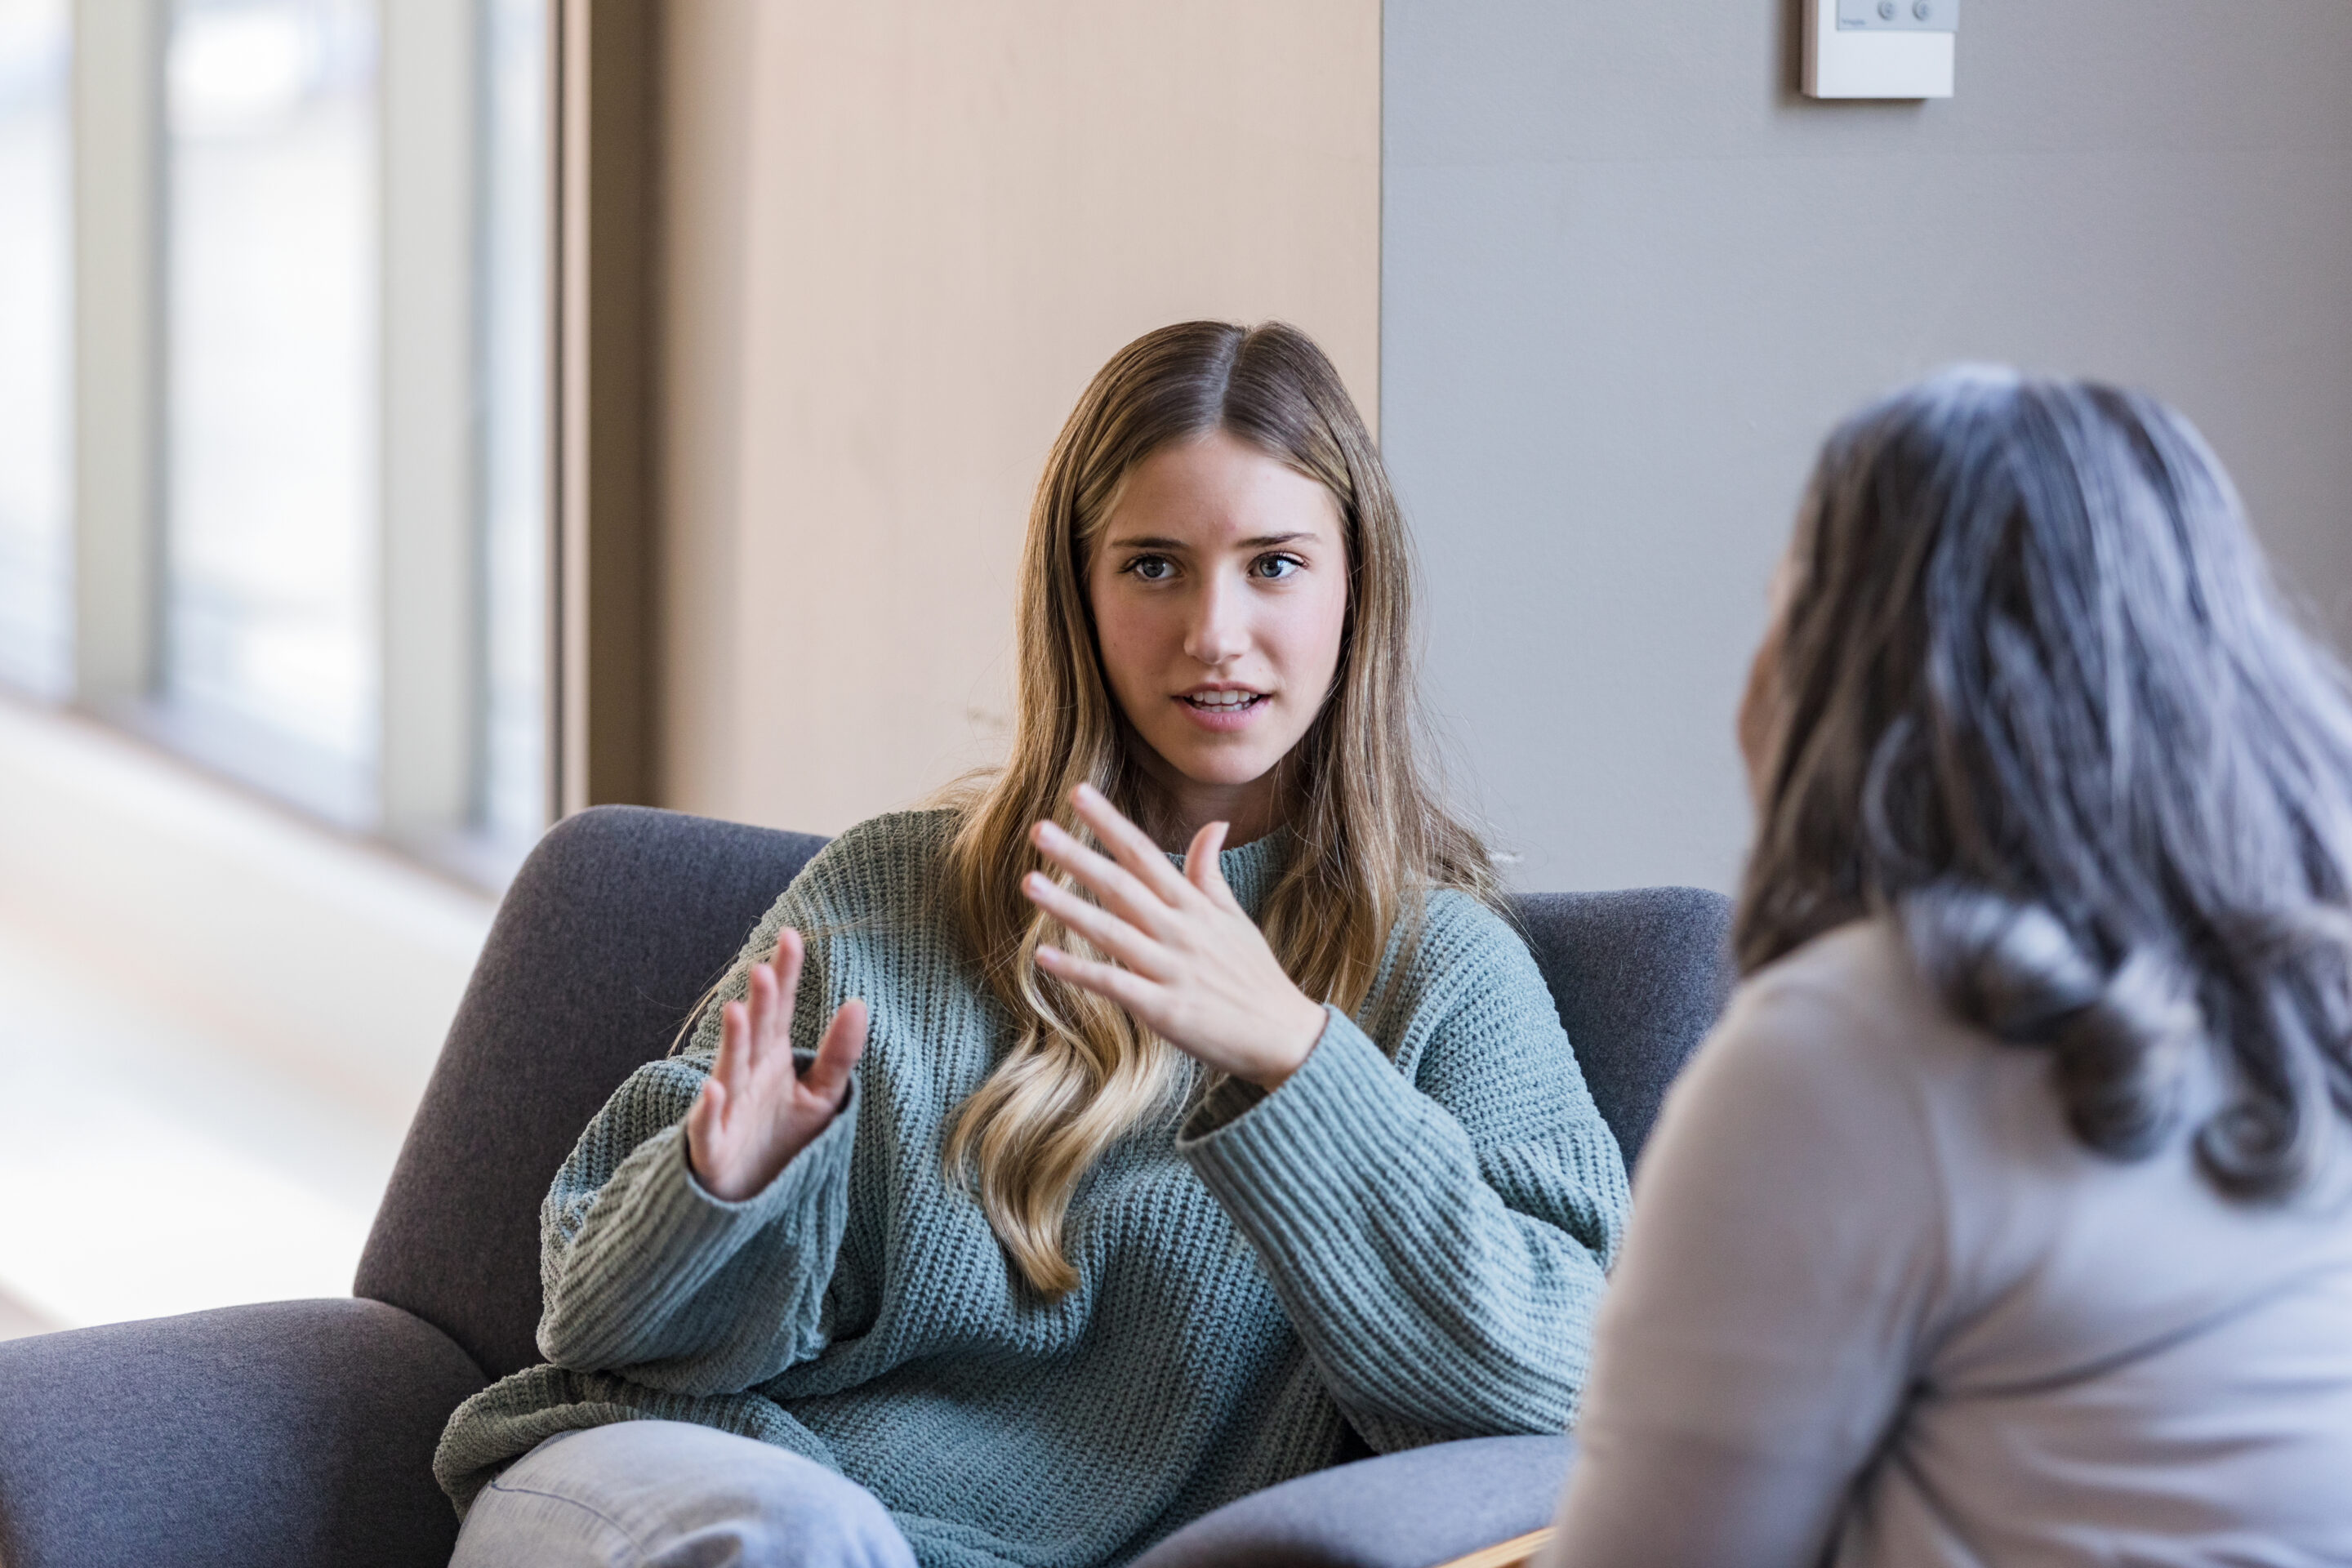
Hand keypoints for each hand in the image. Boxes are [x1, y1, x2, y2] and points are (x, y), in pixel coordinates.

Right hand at [685, 927, 869, 1201]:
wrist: (746, 1196)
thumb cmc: (781, 1140)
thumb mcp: (820, 1096)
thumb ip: (839, 1054)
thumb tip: (859, 1004)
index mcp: (772, 1057)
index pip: (781, 1009)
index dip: (786, 974)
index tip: (792, 936)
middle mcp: (746, 1075)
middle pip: (755, 1034)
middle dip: (759, 1004)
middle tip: (763, 969)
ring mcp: (727, 1109)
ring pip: (729, 1070)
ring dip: (733, 1043)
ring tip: (738, 1012)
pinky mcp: (712, 1148)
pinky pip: (708, 1127)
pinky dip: (709, 1110)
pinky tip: (714, 1089)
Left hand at [1021, 783, 1327, 1089]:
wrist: (1284, 1037)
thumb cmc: (1256, 977)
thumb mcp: (1236, 919)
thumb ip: (1211, 874)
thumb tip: (1214, 824)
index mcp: (1195, 907)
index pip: (1145, 854)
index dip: (1111, 824)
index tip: (1078, 793)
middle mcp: (1180, 931)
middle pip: (1122, 886)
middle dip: (1079, 855)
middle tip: (1038, 829)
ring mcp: (1171, 970)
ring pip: (1112, 931)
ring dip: (1068, 906)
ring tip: (1030, 882)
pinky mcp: (1165, 1009)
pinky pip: (1114, 985)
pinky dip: (1078, 971)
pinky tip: (1042, 956)